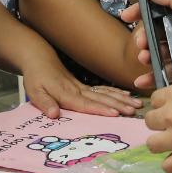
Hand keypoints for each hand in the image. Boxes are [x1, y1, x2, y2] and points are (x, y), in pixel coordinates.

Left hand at [21, 51, 141, 118]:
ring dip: (121, 99)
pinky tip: (127, 95)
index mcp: (66, 94)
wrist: (39, 58)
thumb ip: (45, 103)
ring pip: (105, 93)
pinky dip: (116, 92)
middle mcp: (78, 90)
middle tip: (133, 111)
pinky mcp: (84, 85)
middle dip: (118, 105)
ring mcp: (83, 87)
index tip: (114, 114)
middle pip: (101, 99)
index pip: (85, 104)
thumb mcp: (34, 92)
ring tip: (136, 105)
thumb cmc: (36, 77)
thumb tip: (54, 114)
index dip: (100, 109)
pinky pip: (103, 89)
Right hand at [120, 0, 171, 87]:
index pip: (155, 12)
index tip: (126, 16)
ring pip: (158, 56)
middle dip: (142, 39)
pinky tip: (143, 80)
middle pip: (153, 36)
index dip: (139, 13)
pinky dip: (154, 78)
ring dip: (147, 57)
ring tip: (146, 58)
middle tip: (141, 44)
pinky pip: (167, 75)